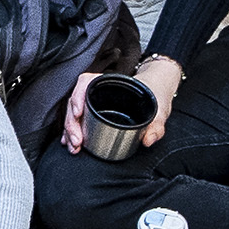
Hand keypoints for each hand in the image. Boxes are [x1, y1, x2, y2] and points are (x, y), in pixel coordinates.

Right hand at [62, 54, 181, 151]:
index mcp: (110, 82)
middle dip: (72, 123)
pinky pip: (77, 120)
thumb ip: (156, 126)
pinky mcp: (93, 112)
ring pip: (74, 112)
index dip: (77, 97)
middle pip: (76, 102)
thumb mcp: (159, 109)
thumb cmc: (154, 94)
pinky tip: (69, 142)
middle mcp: (98, 90)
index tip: (78, 113)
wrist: (156, 92)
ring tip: (73, 147)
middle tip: (77, 141)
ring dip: (70, 130)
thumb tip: (148, 140)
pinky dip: (71, 131)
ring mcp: (94, 101)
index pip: (85, 83)